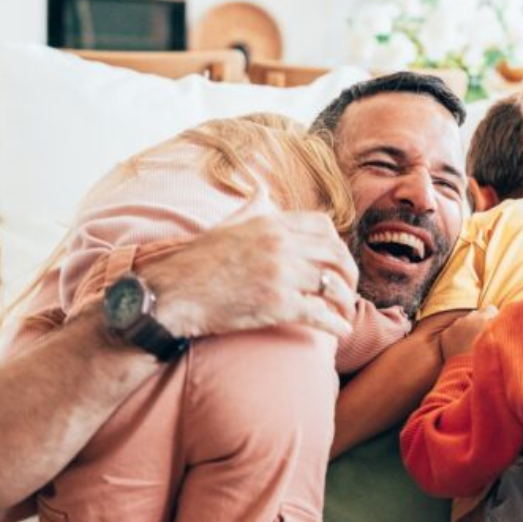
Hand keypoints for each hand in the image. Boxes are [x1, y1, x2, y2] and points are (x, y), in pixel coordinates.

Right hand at [138, 212, 359, 339]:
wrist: (173, 293)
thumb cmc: (196, 263)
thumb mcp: (226, 225)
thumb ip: (251, 209)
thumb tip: (261, 189)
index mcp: (270, 223)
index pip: (323, 226)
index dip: (337, 246)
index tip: (337, 263)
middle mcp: (280, 244)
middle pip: (336, 254)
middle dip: (349, 274)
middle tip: (348, 292)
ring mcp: (280, 274)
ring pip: (332, 284)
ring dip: (345, 301)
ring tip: (345, 313)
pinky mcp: (277, 304)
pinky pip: (320, 313)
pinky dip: (336, 323)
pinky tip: (342, 331)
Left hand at [440, 305, 497, 359]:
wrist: (468, 372)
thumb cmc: (489, 359)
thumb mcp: (501, 341)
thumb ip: (501, 328)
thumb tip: (501, 323)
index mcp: (486, 317)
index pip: (491, 309)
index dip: (493, 319)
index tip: (494, 329)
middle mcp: (470, 318)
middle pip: (476, 315)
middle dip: (479, 324)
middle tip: (481, 339)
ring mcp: (456, 325)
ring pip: (463, 323)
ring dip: (467, 330)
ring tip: (470, 346)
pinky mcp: (446, 334)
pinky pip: (452, 332)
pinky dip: (455, 338)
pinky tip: (460, 350)